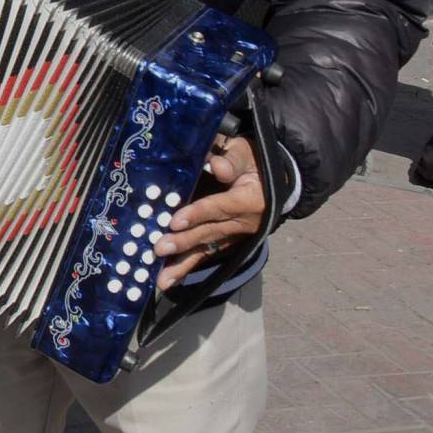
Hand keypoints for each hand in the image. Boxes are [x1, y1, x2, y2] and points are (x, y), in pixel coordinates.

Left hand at [151, 133, 266, 290]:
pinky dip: (186, 267)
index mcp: (248, 200)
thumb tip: (216, 166)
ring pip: (206, 250)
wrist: (272, 183)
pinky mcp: (225, 241)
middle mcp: (242, 223)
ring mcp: (234, 235)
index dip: (197, 214)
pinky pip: (205, 254)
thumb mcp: (246, 152)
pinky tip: (167, 280)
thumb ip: (232, 159)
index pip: (220, 207)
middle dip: (184, 242)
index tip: (175, 221)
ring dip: (182, 264)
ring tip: (162, 279)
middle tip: (159, 248)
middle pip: (210, 232)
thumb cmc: (253, 162)